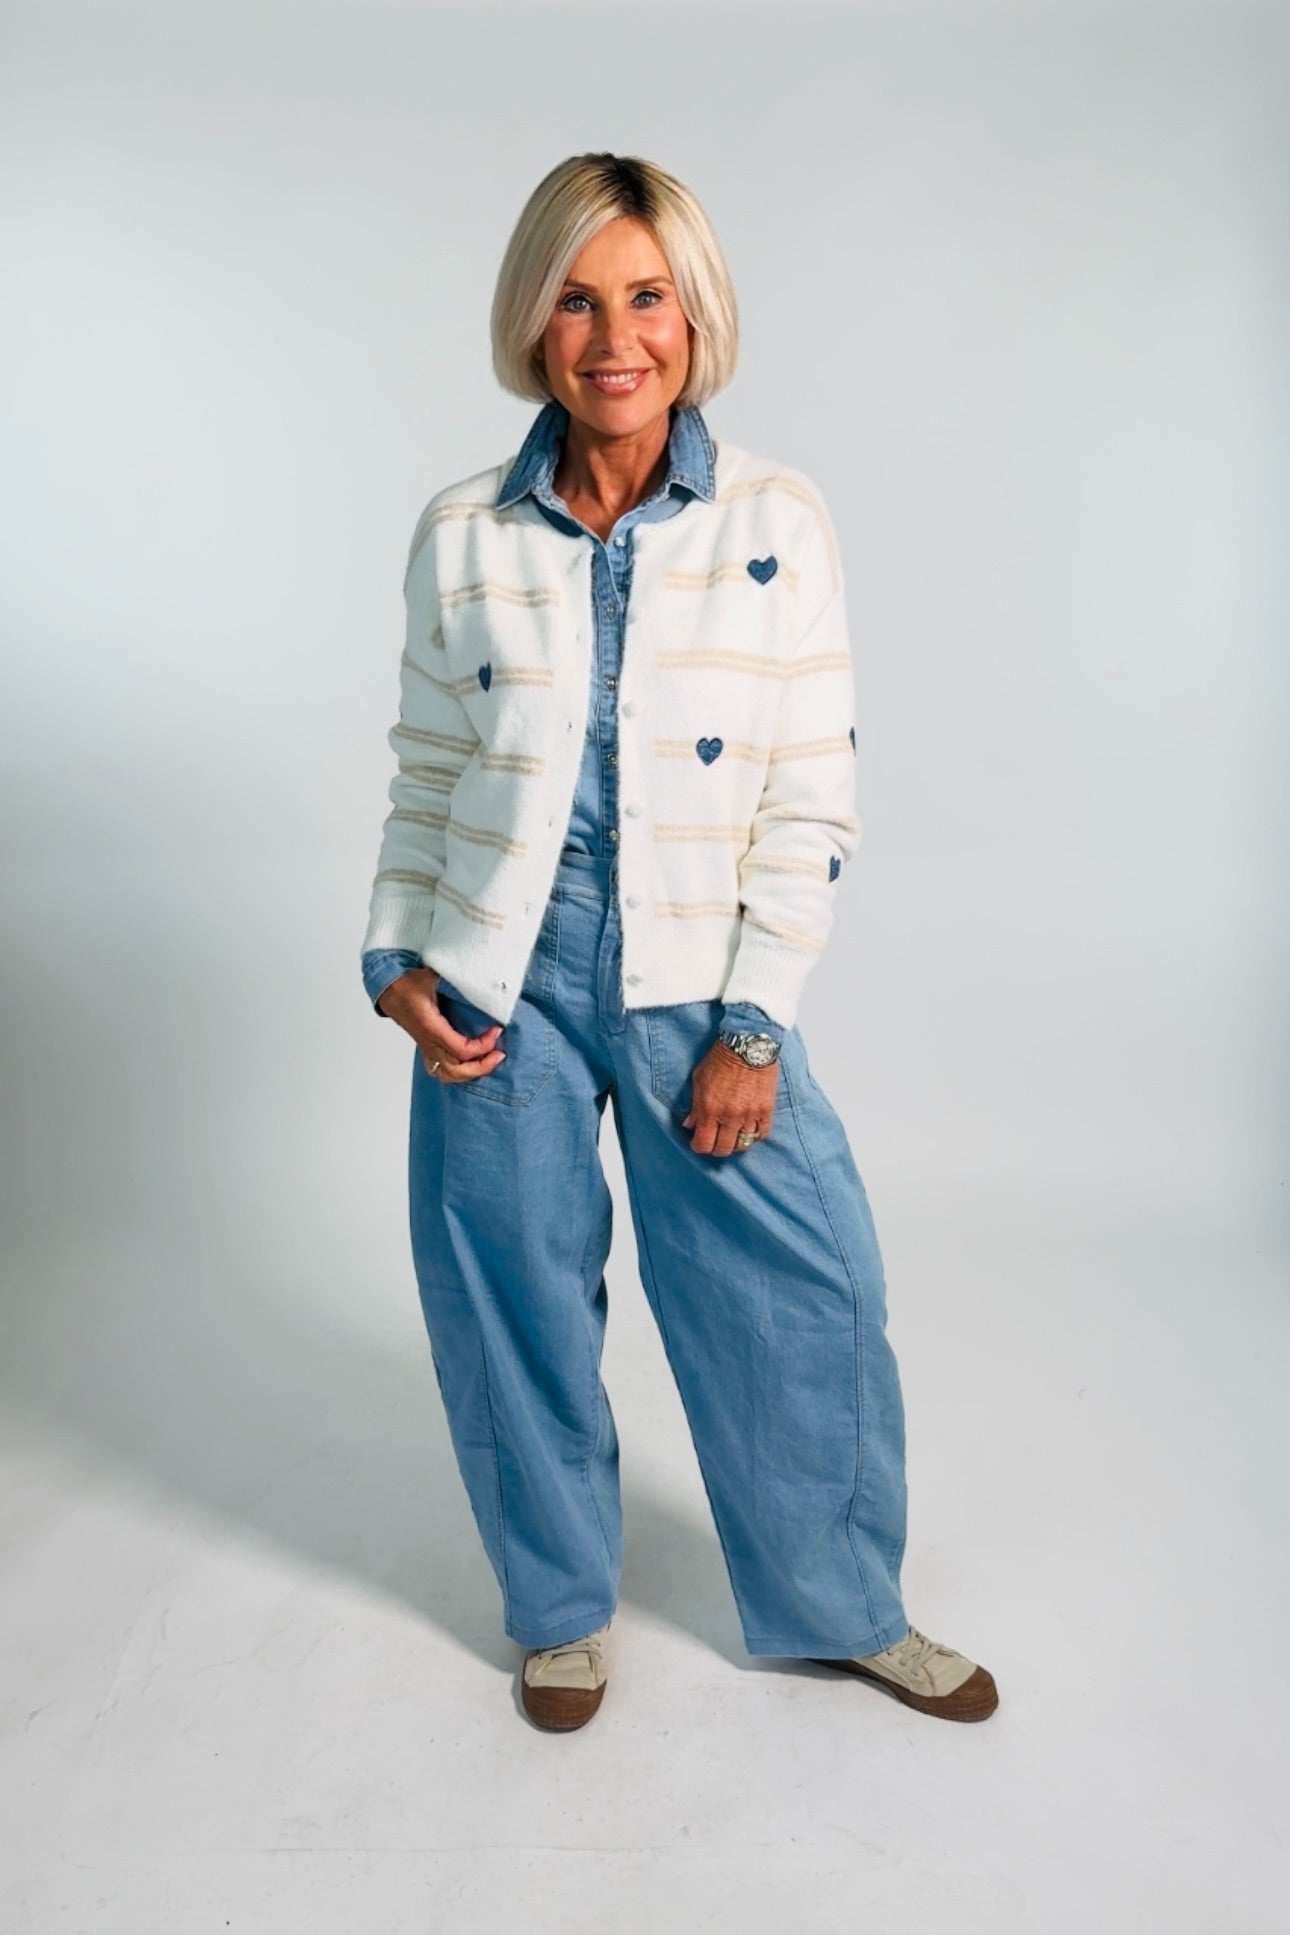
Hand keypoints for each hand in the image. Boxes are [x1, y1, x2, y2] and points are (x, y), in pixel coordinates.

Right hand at [376, 967, 507, 1083]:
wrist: (387, 989)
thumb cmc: (407, 983)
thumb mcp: (432, 975)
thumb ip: (455, 977)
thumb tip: (479, 977)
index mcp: (430, 1026)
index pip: (461, 1049)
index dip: (483, 1045)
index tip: (496, 1030)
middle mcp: (428, 1042)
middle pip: (456, 1070)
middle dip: (482, 1066)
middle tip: (499, 1054)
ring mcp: (426, 1047)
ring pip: (448, 1075)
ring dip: (471, 1072)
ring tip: (489, 1061)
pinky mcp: (426, 1048)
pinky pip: (441, 1071)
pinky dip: (458, 1073)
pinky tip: (472, 1064)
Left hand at [681, 1038, 779, 1155]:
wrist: (747, 1044)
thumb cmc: (721, 1058)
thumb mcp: (699, 1079)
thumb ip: (694, 1105)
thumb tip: (689, 1124)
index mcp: (709, 1109)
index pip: (703, 1144)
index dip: (699, 1147)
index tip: (698, 1142)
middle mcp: (729, 1116)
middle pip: (723, 1149)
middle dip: (716, 1148)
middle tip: (715, 1140)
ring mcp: (749, 1114)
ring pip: (743, 1145)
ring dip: (736, 1143)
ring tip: (733, 1136)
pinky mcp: (766, 1110)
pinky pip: (762, 1134)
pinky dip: (755, 1135)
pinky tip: (749, 1129)